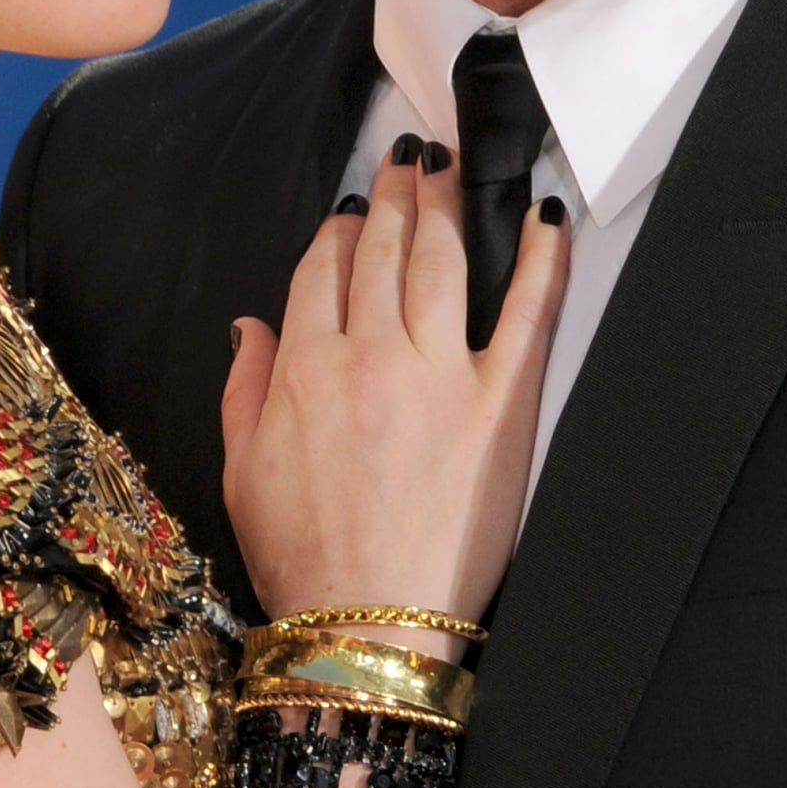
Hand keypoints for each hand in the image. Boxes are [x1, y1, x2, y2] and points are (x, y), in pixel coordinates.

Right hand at [222, 141, 567, 626]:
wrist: (366, 629)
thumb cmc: (301, 563)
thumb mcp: (240, 473)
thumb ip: (244, 389)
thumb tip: (250, 325)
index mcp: (302, 370)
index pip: (320, 271)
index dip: (337, 230)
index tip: (352, 208)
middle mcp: (369, 357)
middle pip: (381, 252)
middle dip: (395, 196)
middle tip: (409, 158)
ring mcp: (439, 376)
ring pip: (440, 262)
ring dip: (446, 204)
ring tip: (452, 164)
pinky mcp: (500, 405)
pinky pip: (527, 313)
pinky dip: (541, 259)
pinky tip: (546, 217)